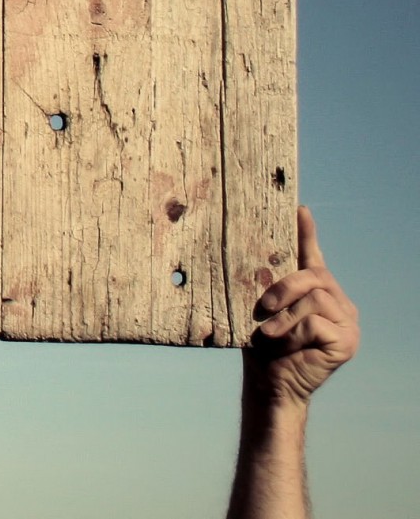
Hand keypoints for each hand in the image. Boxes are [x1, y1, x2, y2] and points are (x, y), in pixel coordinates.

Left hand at [246, 206, 359, 407]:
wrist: (270, 385)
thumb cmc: (262, 347)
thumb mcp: (261, 310)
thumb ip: (267, 286)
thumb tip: (246, 252)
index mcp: (319, 293)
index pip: (314, 258)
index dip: (306, 234)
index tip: (299, 209)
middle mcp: (339, 304)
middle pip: (315, 275)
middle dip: (283, 286)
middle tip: (262, 306)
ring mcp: (348, 323)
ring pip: (314, 298)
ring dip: (284, 316)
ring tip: (268, 333)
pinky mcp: (347, 342)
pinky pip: (314, 322)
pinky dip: (292, 332)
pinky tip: (283, 344)